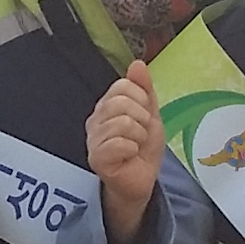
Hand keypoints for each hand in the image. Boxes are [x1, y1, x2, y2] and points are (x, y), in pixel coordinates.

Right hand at [87, 63, 159, 238]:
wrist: (141, 179)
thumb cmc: (143, 148)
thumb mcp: (150, 114)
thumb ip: (144, 89)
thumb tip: (137, 64)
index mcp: (107, 105)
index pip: (123, 86)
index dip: (141, 100)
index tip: (144, 117)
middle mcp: (96, 119)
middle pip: (121, 102)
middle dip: (141, 119)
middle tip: (140, 134)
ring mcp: (93, 139)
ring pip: (122, 123)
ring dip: (138, 136)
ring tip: (135, 146)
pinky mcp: (96, 158)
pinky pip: (118, 143)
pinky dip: (132, 149)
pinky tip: (129, 156)